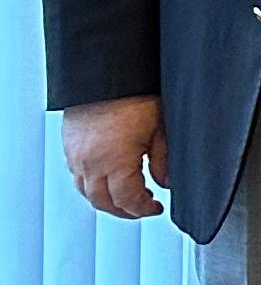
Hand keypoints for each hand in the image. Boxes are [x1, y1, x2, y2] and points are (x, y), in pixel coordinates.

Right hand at [62, 97, 166, 220]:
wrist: (106, 73)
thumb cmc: (134, 95)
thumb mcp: (160, 130)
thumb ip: (163, 161)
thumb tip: (167, 183)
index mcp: (114, 163)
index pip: (127, 200)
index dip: (143, 209)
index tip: (156, 208)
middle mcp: (89, 164)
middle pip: (103, 202)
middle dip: (124, 211)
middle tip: (141, 209)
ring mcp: (76, 156)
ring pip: (86, 192)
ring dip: (105, 200)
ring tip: (125, 198)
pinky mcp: (69, 146)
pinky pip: (78, 176)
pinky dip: (92, 185)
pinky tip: (106, 180)